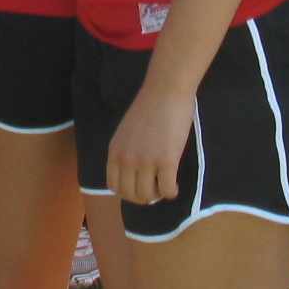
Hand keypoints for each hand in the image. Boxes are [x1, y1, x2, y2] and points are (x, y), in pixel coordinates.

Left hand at [107, 86, 194, 203]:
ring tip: (165, 185)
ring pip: (148, 196)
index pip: (113, 186)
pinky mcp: (166, 161)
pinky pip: (167, 190)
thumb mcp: (126, 132)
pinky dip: (172, 192)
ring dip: (158, 195)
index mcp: (114, 151)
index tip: (140, 187)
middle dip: (144, 197)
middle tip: (155, 188)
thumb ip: (125, 151)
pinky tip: (175, 184)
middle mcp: (126, 159)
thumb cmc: (149, 107)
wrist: (165, 91)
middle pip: (130, 195)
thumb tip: (133, 174)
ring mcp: (145, 161)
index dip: (127, 192)